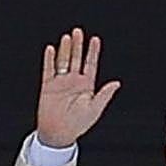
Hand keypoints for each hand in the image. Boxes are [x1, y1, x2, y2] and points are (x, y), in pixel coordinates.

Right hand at [36, 27, 121, 147]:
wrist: (59, 133)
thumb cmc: (78, 124)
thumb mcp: (95, 109)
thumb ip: (105, 95)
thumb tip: (117, 83)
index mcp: (86, 86)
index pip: (90, 64)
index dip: (93, 52)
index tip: (95, 39)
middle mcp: (74, 82)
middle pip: (76, 59)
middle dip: (78, 45)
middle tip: (78, 31)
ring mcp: (61, 82)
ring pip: (63, 61)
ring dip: (66, 50)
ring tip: (68, 37)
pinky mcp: (48, 86)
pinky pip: (48, 69)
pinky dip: (49, 59)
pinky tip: (51, 49)